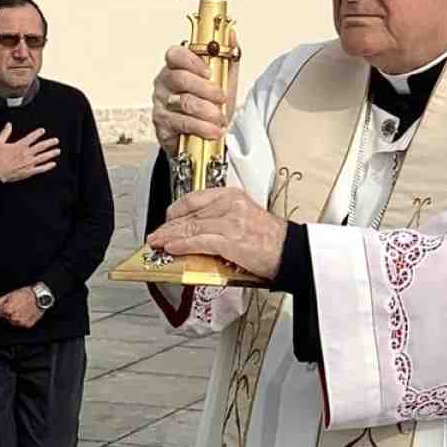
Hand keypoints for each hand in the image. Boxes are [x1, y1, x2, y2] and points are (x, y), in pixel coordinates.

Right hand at [0, 123, 58, 182]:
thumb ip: (5, 133)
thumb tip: (8, 125)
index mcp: (20, 146)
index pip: (32, 137)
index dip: (38, 133)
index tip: (43, 131)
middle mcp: (26, 154)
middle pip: (41, 146)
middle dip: (50, 143)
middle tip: (56, 141)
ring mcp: (28, 163)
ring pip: (43, 157)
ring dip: (51, 153)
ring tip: (57, 151)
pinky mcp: (28, 172)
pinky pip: (41, 169)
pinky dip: (48, 166)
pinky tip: (53, 164)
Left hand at [0, 287, 42, 328]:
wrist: (40, 296)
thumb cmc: (26, 293)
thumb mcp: (10, 294)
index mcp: (8, 309)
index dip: (3, 307)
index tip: (9, 304)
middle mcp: (14, 317)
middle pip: (6, 317)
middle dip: (9, 312)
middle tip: (17, 305)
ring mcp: (21, 322)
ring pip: (13, 321)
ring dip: (15, 316)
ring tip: (22, 308)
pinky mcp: (27, 325)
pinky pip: (21, 324)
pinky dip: (23, 319)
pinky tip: (26, 312)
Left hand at [147, 186, 286, 280]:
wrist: (290, 251)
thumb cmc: (269, 239)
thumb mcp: (243, 217)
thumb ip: (219, 218)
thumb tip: (194, 230)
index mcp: (233, 196)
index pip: (195, 199)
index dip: (175, 211)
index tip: (166, 220)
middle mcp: (231, 204)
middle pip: (190, 214)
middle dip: (168, 226)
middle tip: (156, 235)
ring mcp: (231, 221)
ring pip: (191, 227)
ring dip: (170, 237)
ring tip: (158, 244)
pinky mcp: (231, 240)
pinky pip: (199, 241)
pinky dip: (182, 245)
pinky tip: (172, 249)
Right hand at [151, 45, 233, 158]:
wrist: (203, 136)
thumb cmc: (210, 103)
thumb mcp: (222, 80)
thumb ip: (228, 58)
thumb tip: (231, 35)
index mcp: (176, 66)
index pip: (175, 54)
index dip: (192, 61)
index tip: (209, 72)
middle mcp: (164, 82)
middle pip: (180, 78)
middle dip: (205, 89)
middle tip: (222, 98)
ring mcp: (160, 103)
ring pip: (183, 102)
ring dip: (207, 111)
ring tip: (220, 118)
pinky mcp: (161, 124)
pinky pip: (181, 123)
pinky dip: (202, 127)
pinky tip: (213, 131)